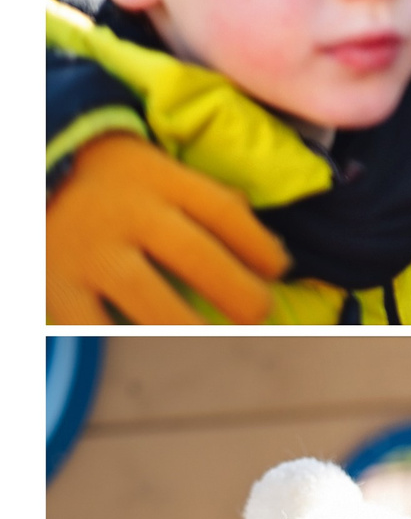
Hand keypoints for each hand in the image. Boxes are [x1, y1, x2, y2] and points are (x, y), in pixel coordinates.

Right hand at [47, 133, 288, 324]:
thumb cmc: (109, 178)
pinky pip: (92, 325)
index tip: (278, 269)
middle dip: (241, 295)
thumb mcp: (156, 167)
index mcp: (159, 178)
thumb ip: (205, 198)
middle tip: (259, 315)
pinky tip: (152, 353)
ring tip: (219, 344)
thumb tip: (268, 248)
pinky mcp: (54, 281)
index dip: (261, 246)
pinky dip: (124, 344)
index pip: (225, 212)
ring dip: (194, 329)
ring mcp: (89, 250)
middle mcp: (126, 211)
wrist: (25, 165)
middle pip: (198, 257)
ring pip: (151, 301)